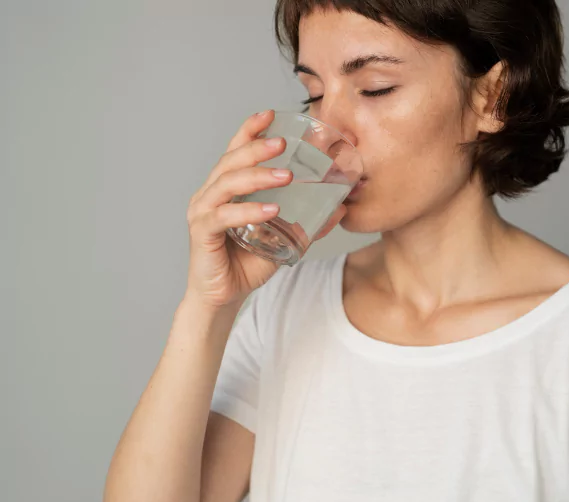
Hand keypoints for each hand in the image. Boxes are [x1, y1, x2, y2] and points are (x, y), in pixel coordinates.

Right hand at [183, 110, 345, 308]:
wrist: (225, 296)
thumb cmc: (248, 262)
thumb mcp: (283, 238)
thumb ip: (307, 222)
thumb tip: (341, 209)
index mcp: (226, 189)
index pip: (235, 151)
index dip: (249, 130)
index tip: (270, 114)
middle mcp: (210, 194)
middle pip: (230, 162)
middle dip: (256, 147)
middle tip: (283, 142)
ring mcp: (202, 212)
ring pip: (226, 184)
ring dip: (257, 176)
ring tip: (286, 175)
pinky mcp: (202, 233)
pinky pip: (224, 216)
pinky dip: (248, 210)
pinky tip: (271, 209)